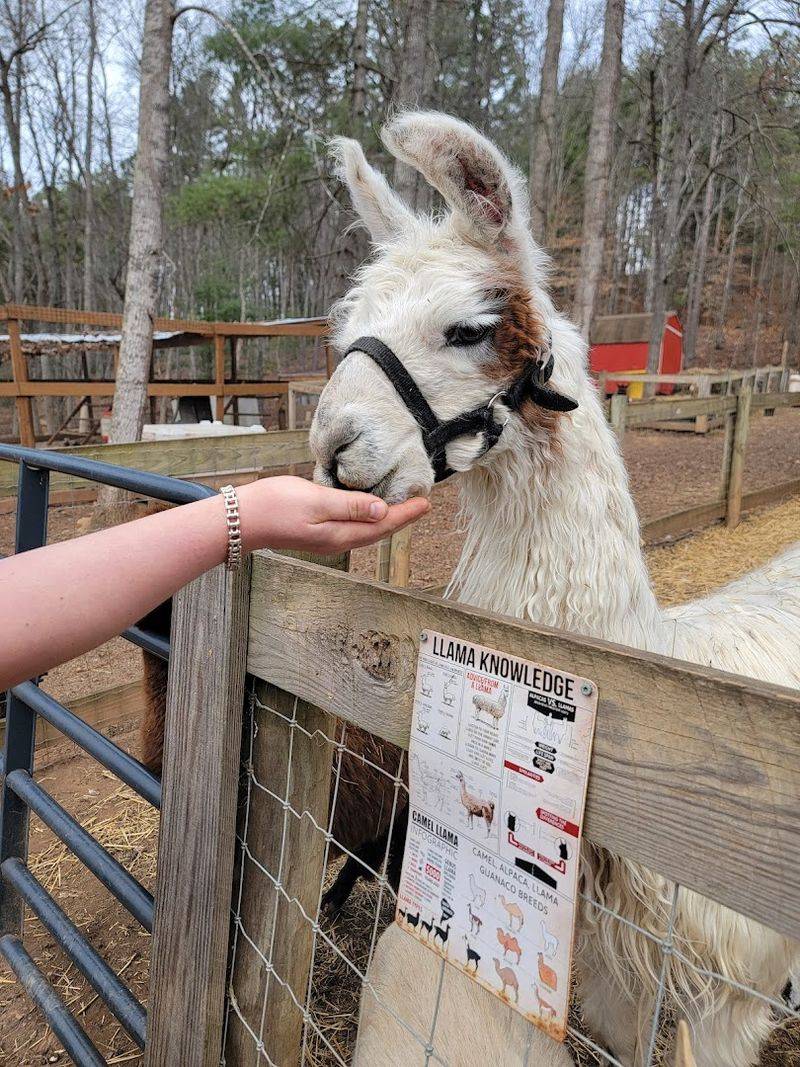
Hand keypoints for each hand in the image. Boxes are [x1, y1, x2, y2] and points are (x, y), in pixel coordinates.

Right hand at [236, 476, 429, 554]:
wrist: (240, 520)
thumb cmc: (275, 506)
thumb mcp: (316, 501)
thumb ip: (350, 505)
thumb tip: (383, 510)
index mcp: (340, 535)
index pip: (382, 526)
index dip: (406, 514)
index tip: (426, 503)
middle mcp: (337, 541)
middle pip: (378, 531)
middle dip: (401, 519)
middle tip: (422, 506)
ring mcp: (326, 538)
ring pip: (366, 531)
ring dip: (387, 520)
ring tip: (403, 508)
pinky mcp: (317, 532)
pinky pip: (353, 527)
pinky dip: (368, 518)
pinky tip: (369, 510)